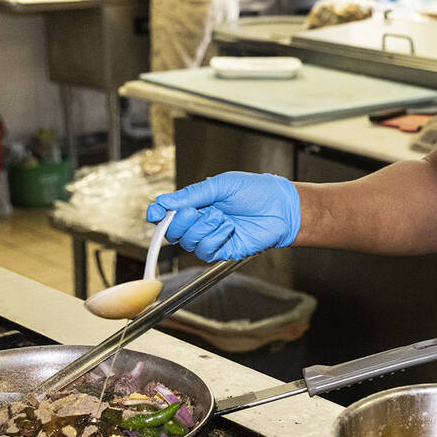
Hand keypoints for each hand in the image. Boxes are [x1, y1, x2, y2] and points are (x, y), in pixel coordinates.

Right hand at [145, 172, 300, 261]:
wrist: (280, 208)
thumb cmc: (256, 192)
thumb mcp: (221, 185)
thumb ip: (192, 194)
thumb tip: (165, 201)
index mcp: (198, 203)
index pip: (168, 212)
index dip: (158, 214)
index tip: (156, 212)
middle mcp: (201, 221)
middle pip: (173, 230)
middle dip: (179, 222)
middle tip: (195, 211)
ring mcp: (211, 236)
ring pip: (188, 242)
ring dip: (203, 229)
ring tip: (222, 218)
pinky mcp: (223, 250)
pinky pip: (205, 251)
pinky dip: (215, 239)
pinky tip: (229, 229)